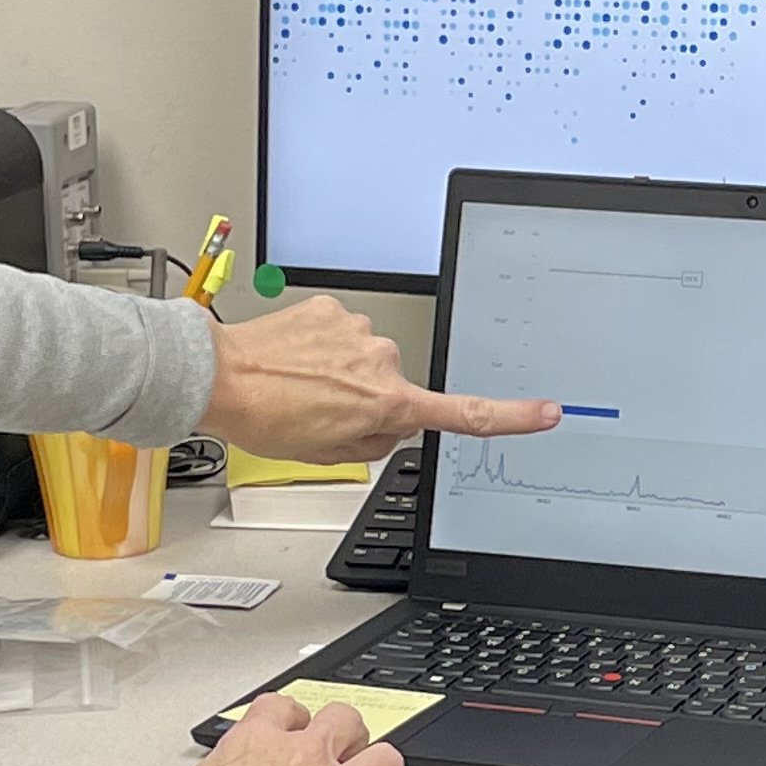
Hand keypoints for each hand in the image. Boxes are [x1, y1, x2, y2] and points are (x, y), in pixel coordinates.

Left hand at [199, 294, 557, 464]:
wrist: (221, 377)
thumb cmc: (266, 417)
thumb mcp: (329, 455)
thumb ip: (373, 443)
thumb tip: (386, 427)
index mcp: (388, 403)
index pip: (464, 413)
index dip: (510, 416)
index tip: (545, 413)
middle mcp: (382, 362)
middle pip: (396, 388)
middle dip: (368, 402)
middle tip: (322, 416)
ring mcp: (358, 332)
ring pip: (365, 360)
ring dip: (340, 373)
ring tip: (299, 388)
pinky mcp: (334, 310)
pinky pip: (341, 333)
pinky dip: (322, 348)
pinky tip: (293, 361)